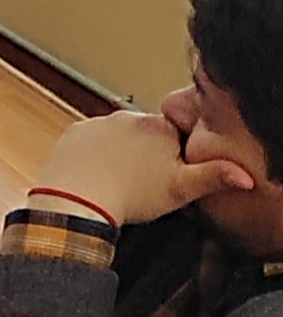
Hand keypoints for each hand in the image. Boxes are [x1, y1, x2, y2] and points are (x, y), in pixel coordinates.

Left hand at [31, 109, 251, 226]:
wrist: (77, 199)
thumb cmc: (130, 196)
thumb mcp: (182, 189)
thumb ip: (214, 177)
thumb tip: (242, 176)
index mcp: (160, 127)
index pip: (176, 135)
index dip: (174, 156)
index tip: (167, 175)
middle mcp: (129, 118)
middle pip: (145, 134)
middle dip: (147, 153)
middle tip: (142, 181)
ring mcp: (98, 123)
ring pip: (116, 137)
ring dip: (118, 153)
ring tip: (118, 180)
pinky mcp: (74, 133)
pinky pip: (88, 142)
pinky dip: (92, 156)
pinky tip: (96, 174)